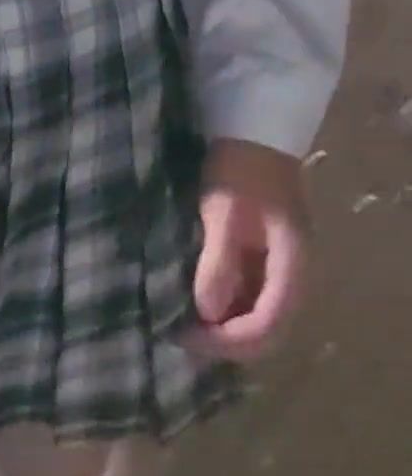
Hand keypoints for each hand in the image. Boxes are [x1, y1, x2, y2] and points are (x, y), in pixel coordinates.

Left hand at [189, 139, 307, 363]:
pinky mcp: (266, 260)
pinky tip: (194, 305)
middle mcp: (294, 274)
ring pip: (259, 318)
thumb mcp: (224, 212)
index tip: (187, 335)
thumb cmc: (240, 168)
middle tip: (181, 336)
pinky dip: (224, 310)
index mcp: (292, 264)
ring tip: (182, 325)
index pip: (267, 325)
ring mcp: (281, 268)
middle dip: (226, 342)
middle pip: (268, 331)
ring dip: (224, 329)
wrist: (255, 133)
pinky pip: (250, 299)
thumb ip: (219, 262)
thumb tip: (208, 313)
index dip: (228, 341)